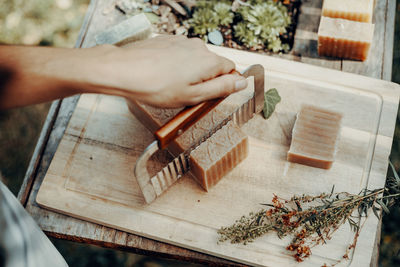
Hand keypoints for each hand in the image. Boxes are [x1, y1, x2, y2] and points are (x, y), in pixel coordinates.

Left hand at [0, 36, 247, 109]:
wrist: (124, 71)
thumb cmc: (156, 86)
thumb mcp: (194, 96)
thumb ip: (222, 89)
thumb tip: (242, 82)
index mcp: (209, 61)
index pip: (230, 70)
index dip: (223, 85)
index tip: (211, 96)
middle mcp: (198, 47)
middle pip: (212, 65)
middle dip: (205, 81)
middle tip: (188, 96)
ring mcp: (181, 42)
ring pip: (194, 61)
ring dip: (189, 74)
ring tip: (172, 88)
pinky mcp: (166, 41)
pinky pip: (179, 56)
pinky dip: (175, 67)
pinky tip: (162, 77)